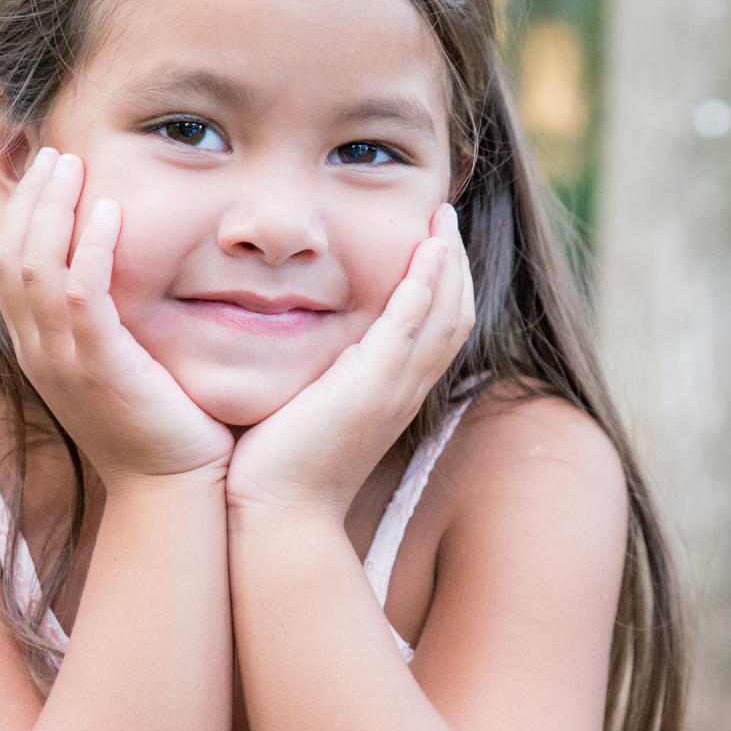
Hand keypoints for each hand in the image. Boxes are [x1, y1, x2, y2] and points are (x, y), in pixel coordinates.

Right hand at [0, 148, 233, 485]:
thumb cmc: (163, 429)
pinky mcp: (99, 368)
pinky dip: (91, 248)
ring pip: (34, 266)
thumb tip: (126, 280)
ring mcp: (63, 361)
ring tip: (76, 164)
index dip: (20, 212)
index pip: (8, 264)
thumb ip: (110, 323)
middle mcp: (38, 352)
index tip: (45, 169)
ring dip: (53, 208)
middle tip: (57, 151)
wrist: (174, 493)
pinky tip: (112, 212)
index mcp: (39, 348)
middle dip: (29, 197)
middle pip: (9, 255)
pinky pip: (81, 294)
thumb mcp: (123, 367)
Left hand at [226, 204, 474, 516]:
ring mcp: (392, 391)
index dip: (441, 282)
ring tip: (443, 218)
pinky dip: (424, 286)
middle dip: (455, 262)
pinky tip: (427, 249)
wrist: (275, 516)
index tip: (432, 239)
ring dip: (448, 262)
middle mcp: (403, 391)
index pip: (436, 328)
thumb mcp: (305, 407)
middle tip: (446, 213)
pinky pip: (410, 327)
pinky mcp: (370, 390)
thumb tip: (296, 341)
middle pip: (453, 315)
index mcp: (392, 394)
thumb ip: (314, 374)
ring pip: (443, 316)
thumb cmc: (277, 467)